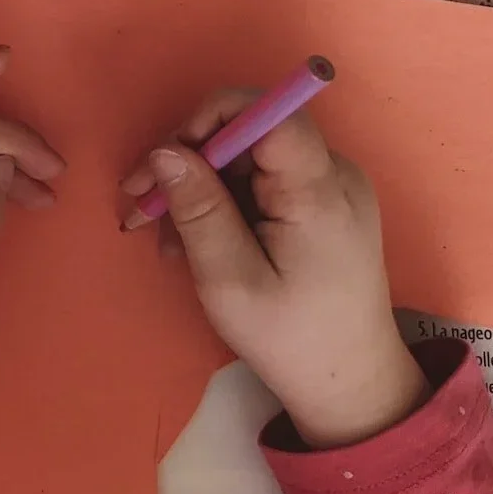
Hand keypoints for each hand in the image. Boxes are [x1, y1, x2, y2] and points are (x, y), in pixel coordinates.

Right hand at [120, 94, 426, 447]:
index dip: (211, 119)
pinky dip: (225, 203)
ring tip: (167, 242)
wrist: (350, 381)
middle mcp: (334, 174)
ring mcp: (332, 188)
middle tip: (142, 211)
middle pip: (250, 134)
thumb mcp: (229, 280)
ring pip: (250, 160)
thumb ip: (198, 210)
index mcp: (318, 190)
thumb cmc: (290, 338)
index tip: (167, 161)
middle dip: (190, 163)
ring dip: (201, 190)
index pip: (268, 112)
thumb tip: (163, 150)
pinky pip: (264, 182)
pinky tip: (198, 242)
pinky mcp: (324, 205)